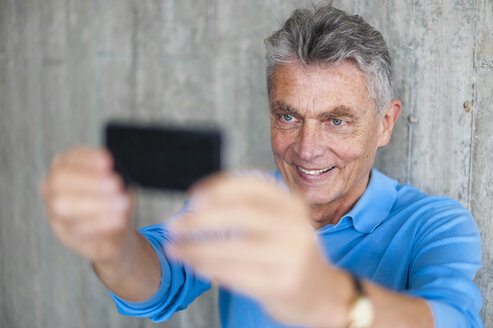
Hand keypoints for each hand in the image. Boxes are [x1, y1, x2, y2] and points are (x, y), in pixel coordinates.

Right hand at [41, 147, 133, 264]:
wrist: (116, 231)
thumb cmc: (113, 199)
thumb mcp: (117, 181)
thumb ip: (112, 175)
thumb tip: (112, 174)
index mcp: (64, 170)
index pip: (67, 159)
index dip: (87, 159)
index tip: (107, 162)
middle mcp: (54, 191)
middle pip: (59, 181)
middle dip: (90, 182)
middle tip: (116, 185)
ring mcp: (57, 215)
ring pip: (64, 207)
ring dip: (97, 204)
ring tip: (122, 204)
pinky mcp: (69, 237)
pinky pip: (78, 230)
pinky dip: (101, 224)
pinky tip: (117, 220)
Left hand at [168, 174, 351, 326]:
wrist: (321, 294)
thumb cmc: (290, 252)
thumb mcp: (282, 222)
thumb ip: (252, 208)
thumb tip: (200, 202)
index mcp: (293, 204)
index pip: (252, 186)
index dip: (217, 188)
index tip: (192, 196)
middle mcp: (295, 226)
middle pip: (239, 214)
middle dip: (199, 219)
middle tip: (173, 225)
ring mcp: (290, 256)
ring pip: (231, 248)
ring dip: (195, 248)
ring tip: (174, 248)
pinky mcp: (281, 284)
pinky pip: (234, 274)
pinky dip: (208, 268)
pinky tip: (194, 265)